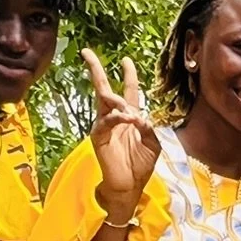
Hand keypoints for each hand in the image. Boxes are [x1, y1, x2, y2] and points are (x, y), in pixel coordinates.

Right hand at [82, 48, 160, 228]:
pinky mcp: (98, 137)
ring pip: (104, 102)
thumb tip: (142, 116)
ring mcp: (104, 126)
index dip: (128, 75)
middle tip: (87, 53)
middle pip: (103, 88)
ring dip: (116, 101)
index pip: (128, 91)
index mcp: (129, 118)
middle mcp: (114, 118)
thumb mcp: (153, 145)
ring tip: (128, 110)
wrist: (129, 187)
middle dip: (95, 70)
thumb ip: (150, 128)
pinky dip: (118, 118)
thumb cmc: (140, 167)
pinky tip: (128, 119)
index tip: (126, 60)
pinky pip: (106, 121)